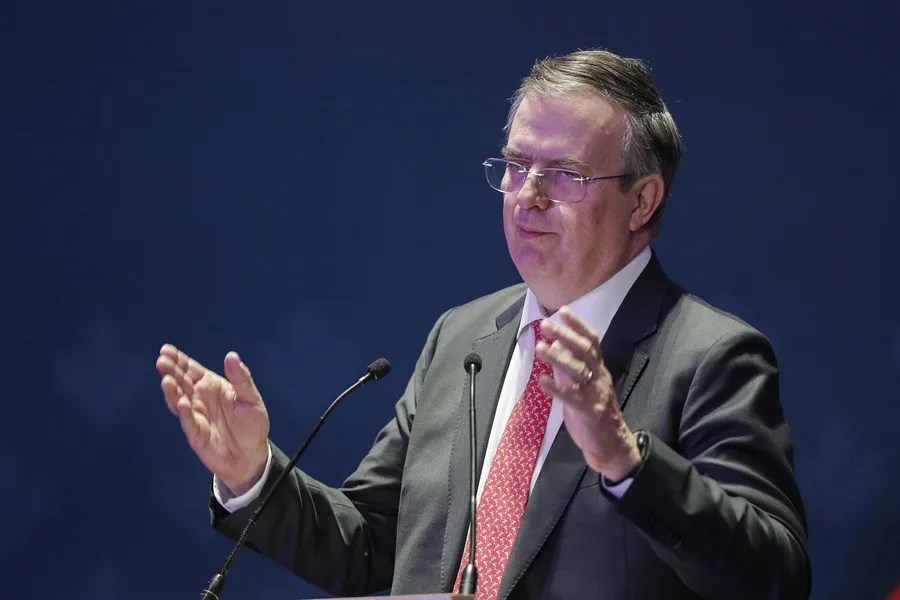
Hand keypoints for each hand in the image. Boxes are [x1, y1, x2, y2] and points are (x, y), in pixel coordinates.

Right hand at [156, 344, 269, 494]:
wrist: (252, 455)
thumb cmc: (251, 424)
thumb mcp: (250, 398)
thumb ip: (241, 378)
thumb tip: (231, 356)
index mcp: (211, 386)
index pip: (190, 370)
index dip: (178, 360)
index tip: (166, 350)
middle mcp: (199, 399)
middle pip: (181, 382)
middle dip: (170, 372)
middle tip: (162, 361)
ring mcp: (195, 416)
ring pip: (179, 401)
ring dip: (172, 391)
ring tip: (167, 380)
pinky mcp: (196, 435)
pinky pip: (189, 422)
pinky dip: (184, 413)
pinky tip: (182, 403)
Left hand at [535, 307, 641, 480]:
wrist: (612, 444)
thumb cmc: (594, 411)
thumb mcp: (584, 385)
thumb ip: (571, 367)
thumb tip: (555, 345)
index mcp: (599, 369)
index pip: (592, 341)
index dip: (578, 325)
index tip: (563, 311)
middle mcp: (599, 377)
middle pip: (584, 352)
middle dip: (565, 336)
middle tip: (546, 325)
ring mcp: (595, 394)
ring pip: (578, 371)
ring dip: (558, 358)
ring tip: (540, 348)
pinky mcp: (589, 412)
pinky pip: (572, 397)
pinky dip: (556, 388)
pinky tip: (542, 381)